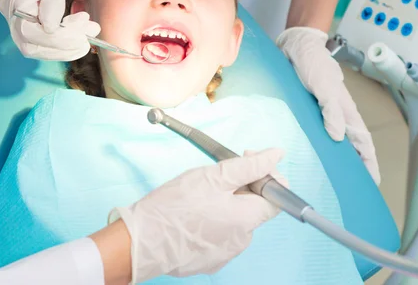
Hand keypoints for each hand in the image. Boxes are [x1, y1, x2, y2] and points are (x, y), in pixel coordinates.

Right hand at [0, 0, 91, 60]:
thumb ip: (53, 3)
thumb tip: (52, 29)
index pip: (34, 35)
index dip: (60, 41)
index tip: (83, 37)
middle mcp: (9, 9)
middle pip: (31, 46)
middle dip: (62, 49)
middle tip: (86, 41)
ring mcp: (11, 12)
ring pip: (33, 44)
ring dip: (61, 46)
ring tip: (85, 34)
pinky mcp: (20, 12)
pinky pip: (35, 34)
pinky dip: (56, 37)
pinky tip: (73, 28)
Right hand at [109, 148, 285, 283]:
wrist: (141, 242)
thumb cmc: (173, 208)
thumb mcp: (212, 177)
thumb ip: (248, 166)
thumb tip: (275, 155)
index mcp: (246, 219)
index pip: (276, 197)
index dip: (266, 175)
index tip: (246, 161)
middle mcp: (241, 241)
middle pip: (253, 208)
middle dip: (240, 188)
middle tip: (215, 177)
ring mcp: (225, 254)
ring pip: (235, 221)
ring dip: (225, 205)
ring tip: (198, 198)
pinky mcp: (209, 261)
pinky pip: (220, 236)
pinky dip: (212, 222)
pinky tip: (192, 215)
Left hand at [277, 27, 379, 184]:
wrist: (297, 47)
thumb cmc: (314, 63)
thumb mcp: (324, 87)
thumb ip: (332, 111)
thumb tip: (337, 137)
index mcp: (346, 111)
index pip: (363, 143)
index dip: (369, 162)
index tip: (373, 181)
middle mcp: (337, 114)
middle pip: (352, 145)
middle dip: (357, 165)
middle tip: (356, 185)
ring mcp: (324, 112)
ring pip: (337, 139)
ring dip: (340, 156)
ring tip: (338, 174)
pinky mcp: (311, 109)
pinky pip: (320, 131)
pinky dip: (322, 144)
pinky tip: (316, 151)